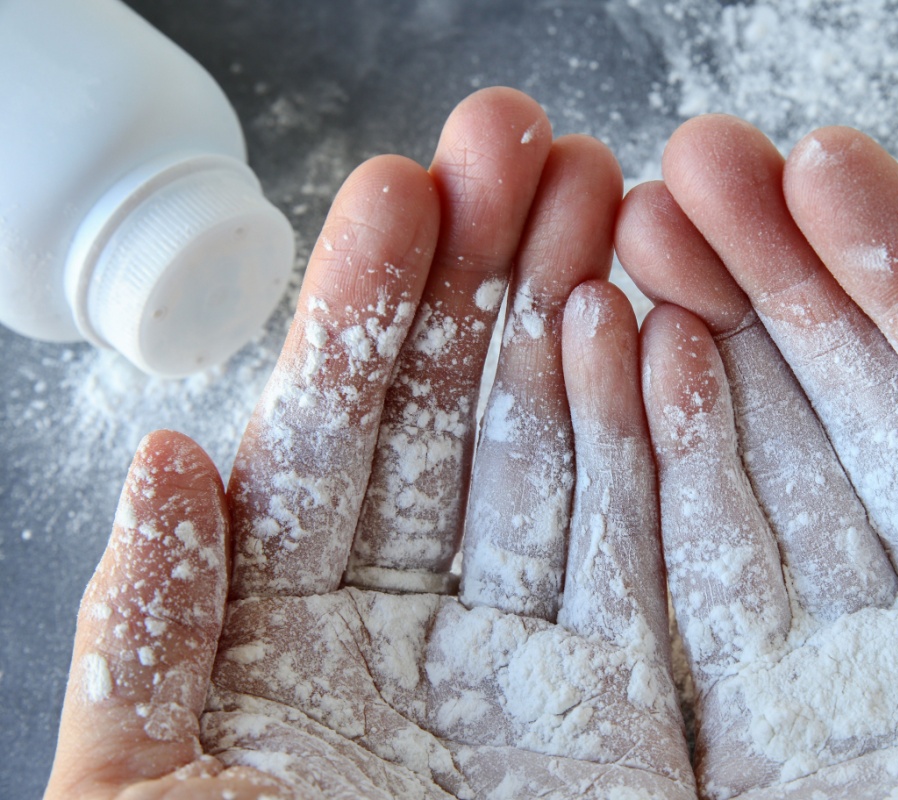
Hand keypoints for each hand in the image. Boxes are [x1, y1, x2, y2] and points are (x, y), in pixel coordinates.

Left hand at [44, 88, 692, 799]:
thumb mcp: (139, 792)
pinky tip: (652, 337)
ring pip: (557, 455)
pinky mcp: (633, 712)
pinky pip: (646, 558)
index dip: (365, 310)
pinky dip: (654, 446)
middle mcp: (418, 625)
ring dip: (574, 321)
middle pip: (458, 417)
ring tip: (600, 200)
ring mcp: (533, 659)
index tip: (398, 191)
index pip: (333, 438)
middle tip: (520, 141)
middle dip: (485, 272)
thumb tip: (165, 459)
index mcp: (288, 632)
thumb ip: (144, 633)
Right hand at [616, 118, 897, 797]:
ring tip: (628, 222)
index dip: (891, 269)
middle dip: (765, 268)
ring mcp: (794, 653)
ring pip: (737, 453)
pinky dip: (627, 447)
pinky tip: (603, 344)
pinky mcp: (693, 710)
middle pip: (828, 400)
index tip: (817, 161)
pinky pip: (657, 552)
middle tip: (691, 159)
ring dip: (683, 329)